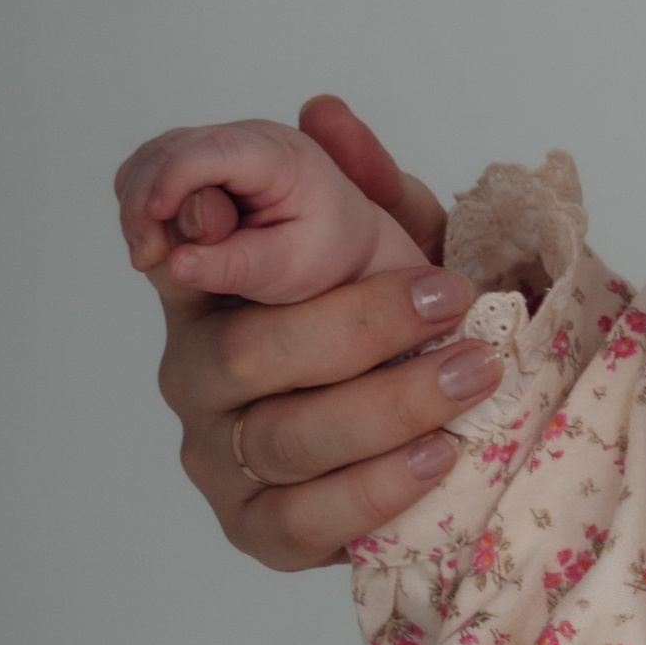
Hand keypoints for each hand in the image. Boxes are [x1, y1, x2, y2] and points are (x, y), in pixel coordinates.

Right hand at [132, 92, 499, 568]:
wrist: (441, 430)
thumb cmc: (399, 326)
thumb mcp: (395, 246)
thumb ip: (367, 185)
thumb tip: (327, 113)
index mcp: (206, 287)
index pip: (174, 244)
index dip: (193, 223)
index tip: (245, 209)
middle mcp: (192, 372)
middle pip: (246, 353)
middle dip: (357, 324)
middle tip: (451, 299)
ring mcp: (218, 458)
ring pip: (285, 437)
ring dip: (391, 402)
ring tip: (472, 373)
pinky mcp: (254, 531)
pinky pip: (305, 519)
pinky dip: (378, 488)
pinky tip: (439, 454)